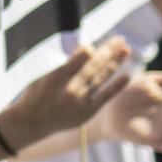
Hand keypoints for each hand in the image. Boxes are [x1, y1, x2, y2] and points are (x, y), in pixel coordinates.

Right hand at [0, 40, 134, 145]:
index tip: (97, 43)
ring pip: (102, 78)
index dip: (89, 50)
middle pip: (94, 66)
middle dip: (109, 51)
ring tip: (126, 50)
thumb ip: (67, 63)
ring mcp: (81, 101)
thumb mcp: (46, 75)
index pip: (79, 58)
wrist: (33, 122)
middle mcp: (70, 89)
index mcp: (57, 77)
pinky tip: (128, 75)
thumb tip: (88, 46)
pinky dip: (117, 85)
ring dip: (116, 63)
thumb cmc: (38, 93)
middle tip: (120, 39)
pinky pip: (106, 96)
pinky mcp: (88, 112)